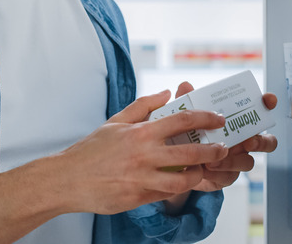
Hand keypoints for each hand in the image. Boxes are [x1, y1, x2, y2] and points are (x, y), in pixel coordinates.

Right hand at [57, 89, 228, 215]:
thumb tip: (165, 93)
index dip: (205, 118)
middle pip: (190, 152)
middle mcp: (144, 155)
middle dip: (213, 150)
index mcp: (140, 132)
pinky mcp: (138, 198)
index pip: (182, 121)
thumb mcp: (116, 121)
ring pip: (183, 180)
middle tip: (222, 148)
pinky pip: (166, 193)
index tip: (217, 119)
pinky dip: (176, 187)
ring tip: (202, 169)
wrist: (68, 179)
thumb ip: (143, 106)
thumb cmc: (91, 150)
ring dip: (198, 174)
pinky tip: (179, 181)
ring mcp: (142, 179)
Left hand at [174, 81, 277, 193]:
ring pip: (248, 162)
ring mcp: (237, 160)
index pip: (259, 110)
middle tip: (248, 142)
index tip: (269, 100)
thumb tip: (185, 85)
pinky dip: (217, 173)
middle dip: (261, 141)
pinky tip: (205, 169)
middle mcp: (243, 141)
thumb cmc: (190, 134)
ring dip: (232, 161)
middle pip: (267, 142)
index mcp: (237, 122)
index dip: (267, 104)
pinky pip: (229, 177)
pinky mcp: (227, 176)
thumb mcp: (187, 117)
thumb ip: (188, 103)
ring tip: (214, 160)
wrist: (178, 163)